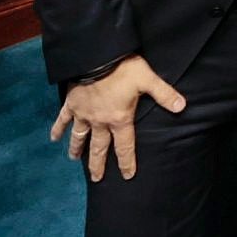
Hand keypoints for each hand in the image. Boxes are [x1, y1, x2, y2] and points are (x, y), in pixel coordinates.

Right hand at [49, 55, 185, 181]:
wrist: (96, 57)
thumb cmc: (123, 68)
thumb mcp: (148, 80)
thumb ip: (164, 94)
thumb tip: (182, 106)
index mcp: (119, 118)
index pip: (124, 146)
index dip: (126, 162)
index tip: (126, 175)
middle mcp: (100, 121)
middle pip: (99, 148)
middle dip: (98, 164)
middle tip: (96, 179)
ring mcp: (83, 114)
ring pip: (79, 136)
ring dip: (77, 149)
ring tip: (74, 159)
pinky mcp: (71, 103)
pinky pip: (62, 119)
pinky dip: (57, 128)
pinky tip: (53, 138)